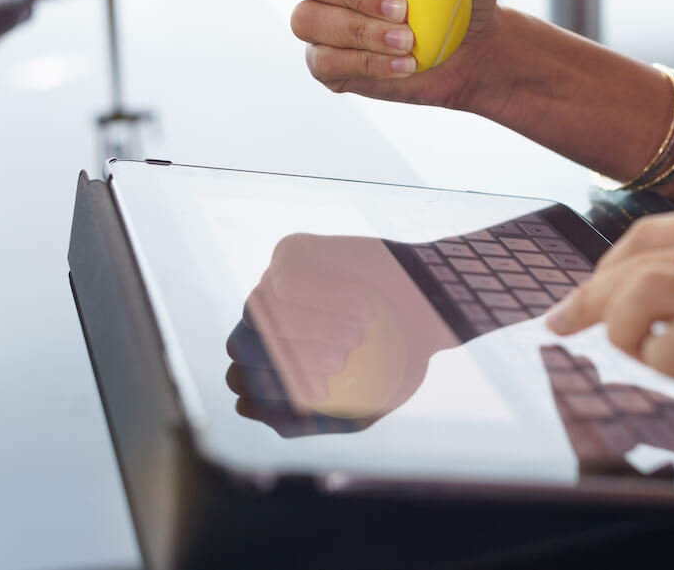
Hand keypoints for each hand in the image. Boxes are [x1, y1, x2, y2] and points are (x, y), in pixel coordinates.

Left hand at [227, 233, 457, 432]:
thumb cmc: (393, 360)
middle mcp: (266, 320)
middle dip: (293, 359)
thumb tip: (242, 404)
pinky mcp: (291, 252)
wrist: (432, 308)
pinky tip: (359, 306)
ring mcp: (274, 284)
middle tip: (343, 362)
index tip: (324, 392)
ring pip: (258, 312)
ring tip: (358, 336)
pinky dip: (321, 297)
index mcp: (271, 358)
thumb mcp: (354, 409)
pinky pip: (284, 279)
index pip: (242, 378)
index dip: (275, 390)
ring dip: (310, 330)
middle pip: (242, 345)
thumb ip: (299, 420)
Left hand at [546, 204, 673, 488]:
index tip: (580, 298)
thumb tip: (663, 308)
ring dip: (618, 329)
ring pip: (645, 291)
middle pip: (638, 255)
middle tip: (565, 328)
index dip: (606, 265)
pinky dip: (659, 364)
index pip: (656, 231)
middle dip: (590, 295)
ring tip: (626, 358)